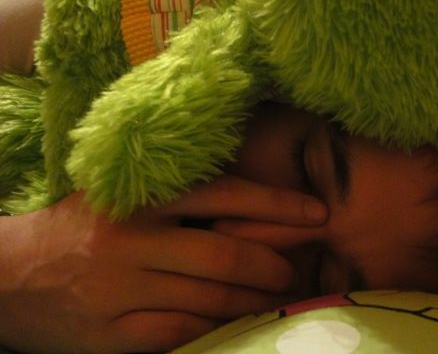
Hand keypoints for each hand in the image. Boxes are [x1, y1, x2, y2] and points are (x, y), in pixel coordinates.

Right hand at [0, 176, 326, 353]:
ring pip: (209, 300)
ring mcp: (121, 290)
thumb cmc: (81, 227)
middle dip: (273, 264)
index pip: (224, 193)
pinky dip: (218, 331)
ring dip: (255, 302)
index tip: (317, 213)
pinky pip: (180, 335)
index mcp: (140, 197)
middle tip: (299, 269)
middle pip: (224, 254)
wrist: (8, 275)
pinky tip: (240, 326)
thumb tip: (252, 201)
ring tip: (282, 298)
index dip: (277, 203)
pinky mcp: (111, 334)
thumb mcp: (123, 196)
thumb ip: (179, 195)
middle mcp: (132, 240)